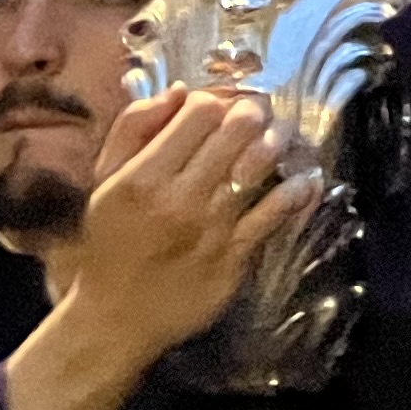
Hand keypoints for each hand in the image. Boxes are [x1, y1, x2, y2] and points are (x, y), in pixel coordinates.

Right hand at [53, 88, 320, 369]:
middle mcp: (179, 198)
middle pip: (238, 129)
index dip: (216, 98)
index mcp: (143, 176)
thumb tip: (180, 91)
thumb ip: (134, 128)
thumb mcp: (105, 180)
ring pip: (261, 163)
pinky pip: (276, 213)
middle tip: (257, 113)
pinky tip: (305, 177)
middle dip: (254, 111)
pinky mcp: (234, 257)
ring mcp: (211, 228)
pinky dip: (298, 189)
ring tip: (279, 136)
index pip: (200, 112)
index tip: (220, 104)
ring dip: (279, 139)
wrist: (114, 318)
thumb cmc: (110, 242)